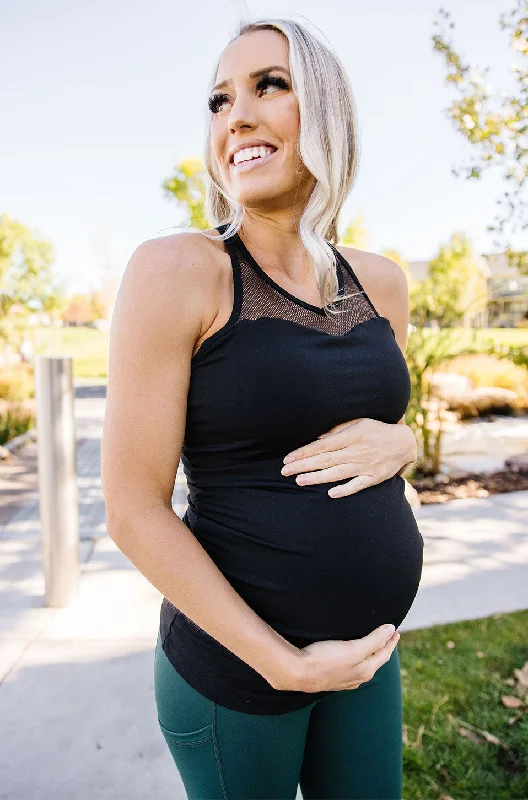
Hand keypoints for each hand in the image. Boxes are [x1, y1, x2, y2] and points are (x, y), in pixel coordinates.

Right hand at [276, 624, 399, 692]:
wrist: (299, 673)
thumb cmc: (326, 659)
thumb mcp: (354, 649)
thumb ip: (374, 640)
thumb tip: (391, 630)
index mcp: (366, 670)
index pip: (384, 654)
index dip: (390, 641)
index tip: (395, 630)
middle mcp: (358, 678)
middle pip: (376, 661)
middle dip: (383, 648)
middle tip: (388, 636)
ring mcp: (345, 680)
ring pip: (364, 666)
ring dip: (371, 655)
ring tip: (373, 646)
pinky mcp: (333, 678)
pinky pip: (352, 669)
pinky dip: (359, 661)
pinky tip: (353, 662)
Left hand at [280, 417, 415, 497]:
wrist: (404, 443)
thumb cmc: (377, 430)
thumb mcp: (359, 422)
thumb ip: (339, 429)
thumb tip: (319, 436)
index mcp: (351, 436)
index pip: (321, 445)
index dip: (303, 452)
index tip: (288, 459)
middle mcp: (356, 451)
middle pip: (325, 460)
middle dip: (303, 465)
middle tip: (285, 472)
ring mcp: (365, 466)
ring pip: (337, 473)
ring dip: (317, 478)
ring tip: (299, 481)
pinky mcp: (374, 478)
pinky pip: (357, 486)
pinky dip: (345, 490)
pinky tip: (331, 494)